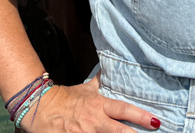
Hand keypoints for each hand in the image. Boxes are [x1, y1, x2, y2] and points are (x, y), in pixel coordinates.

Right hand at [22, 76, 160, 131]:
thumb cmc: (64, 98)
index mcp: (98, 106)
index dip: (141, 116)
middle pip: (118, 132)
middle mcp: (93, 122)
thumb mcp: (85, 89)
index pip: (123, 110)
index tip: (156, 121)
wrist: (38, 106)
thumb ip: (100, 81)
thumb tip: (110, 67)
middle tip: (152, 132)